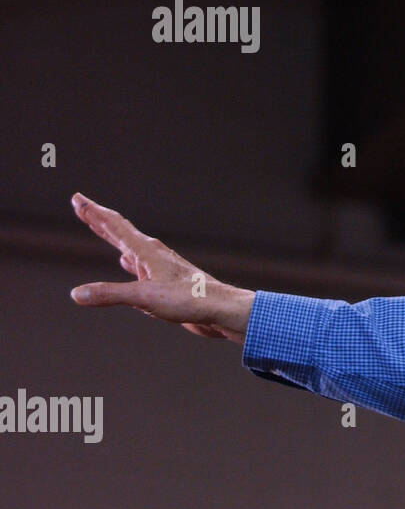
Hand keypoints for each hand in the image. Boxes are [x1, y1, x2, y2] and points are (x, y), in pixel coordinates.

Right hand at [68, 192, 253, 344]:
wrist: (222, 311)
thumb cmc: (190, 300)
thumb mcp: (145, 298)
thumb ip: (110, 294)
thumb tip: (76, 294)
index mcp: (148, 252)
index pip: (115, 226)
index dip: (94, 212)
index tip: (77, 198)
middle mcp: (154, 255)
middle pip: (120, 232)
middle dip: (99, 219)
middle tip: (81, 204)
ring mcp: (161, 268)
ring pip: (130, 248)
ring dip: (112, 237)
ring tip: (100, 227)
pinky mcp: (166, 282)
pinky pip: (139, 266)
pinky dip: (127, 260)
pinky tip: (126, 262)